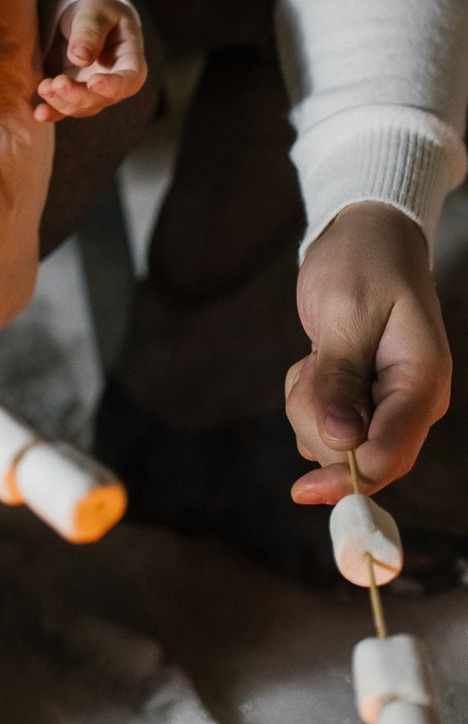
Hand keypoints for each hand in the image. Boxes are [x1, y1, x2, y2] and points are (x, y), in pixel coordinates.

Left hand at [35, 0, 146, 121]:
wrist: (83, 14)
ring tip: (44, 87)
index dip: (114, 86)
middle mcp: (113, 80)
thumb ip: (90, 32)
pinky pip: (64, 108)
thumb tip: (81, 58)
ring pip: (82, 107)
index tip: (93, 82)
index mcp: (129, 59)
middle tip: (57, 83)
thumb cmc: (97, 8)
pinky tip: (39, 113)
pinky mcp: (73, 91)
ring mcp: (92, 89)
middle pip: (101, 99)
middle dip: (78, 96)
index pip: (129, 80)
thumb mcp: (95, 12)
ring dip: (62, 103)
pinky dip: (52, 112)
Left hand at [286, 202, 450, 503]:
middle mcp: (411, 403)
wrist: (367, 234)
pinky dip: (308, 399)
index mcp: (422, 383)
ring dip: (308, 408)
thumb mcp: (345, 311)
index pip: (389, 455)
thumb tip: (338, 441)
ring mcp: (387, 403)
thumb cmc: (362, 262)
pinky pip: (325, 424)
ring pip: (333, 442)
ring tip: (315, 358)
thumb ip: (340, 377)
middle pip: (356, 456)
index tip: (301, 490)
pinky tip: (315, 363)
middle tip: (310, 368)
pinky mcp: (363, 399)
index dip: (345, 479)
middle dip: (317, 423)